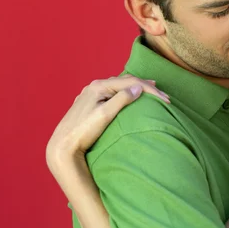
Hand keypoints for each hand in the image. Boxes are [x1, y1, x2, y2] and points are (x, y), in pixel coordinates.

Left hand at [46, 75, 168, 170]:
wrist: (63, 146)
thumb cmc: (83, 132)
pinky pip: (112, 93)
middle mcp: (94, 87)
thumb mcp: (105, 115)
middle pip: (125, 81)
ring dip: (134, 88)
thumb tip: (138, 88)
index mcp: (99, 86)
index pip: (130, 82)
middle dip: (144, 86)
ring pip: (118, 86)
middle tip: (162, 93)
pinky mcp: (89, 104)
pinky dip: (124, 93)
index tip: (165, 99)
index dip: (150, 89)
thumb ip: (121, 99)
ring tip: (149, 90)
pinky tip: (129, 96)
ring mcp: (91, 95)